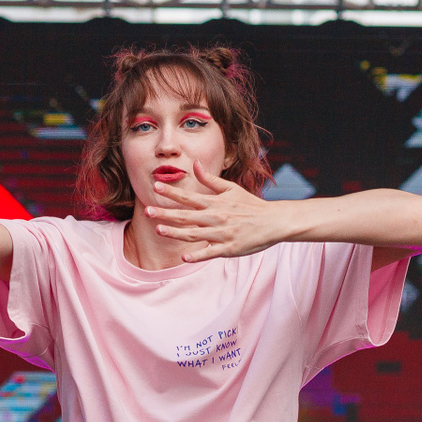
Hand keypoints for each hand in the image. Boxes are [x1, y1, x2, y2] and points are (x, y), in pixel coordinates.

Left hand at [142, 163, 291, 262]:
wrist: (273, 221)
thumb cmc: (250, 205)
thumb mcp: (231, 189)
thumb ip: (210, 180)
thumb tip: (195, 164)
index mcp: (214, 203)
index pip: (188, 196)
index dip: (171, 192)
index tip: (156, 186)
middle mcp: (215, 217)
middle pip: (186, 216)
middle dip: (166, 213)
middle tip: (148, 211)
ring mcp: (221, 234)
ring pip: (194, 234)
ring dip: (176, 232)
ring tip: (159, 230)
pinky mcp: (228, 249)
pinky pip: (210, 253)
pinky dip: (198, 255)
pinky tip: (184, 257)